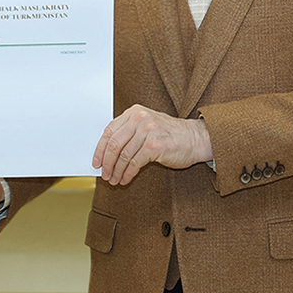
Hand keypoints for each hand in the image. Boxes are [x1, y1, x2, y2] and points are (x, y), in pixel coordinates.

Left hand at [92, 105, 211, 185]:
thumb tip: (107, 153)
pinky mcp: (154, 145)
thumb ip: (129, 133)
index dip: (100, 149)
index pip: (109, 131)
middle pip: (114, 144)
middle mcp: (139, 118)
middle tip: (104, 174)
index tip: (96, 162)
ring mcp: (147, 131)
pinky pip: (134, 163)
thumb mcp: (147, 125)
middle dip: (106, 162)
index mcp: (134, 112)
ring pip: (123, 155)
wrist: (195, 139)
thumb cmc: (170, 135)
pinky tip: (126, 179)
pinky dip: (128, 174)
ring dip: (116, 171)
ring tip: (114, 179)